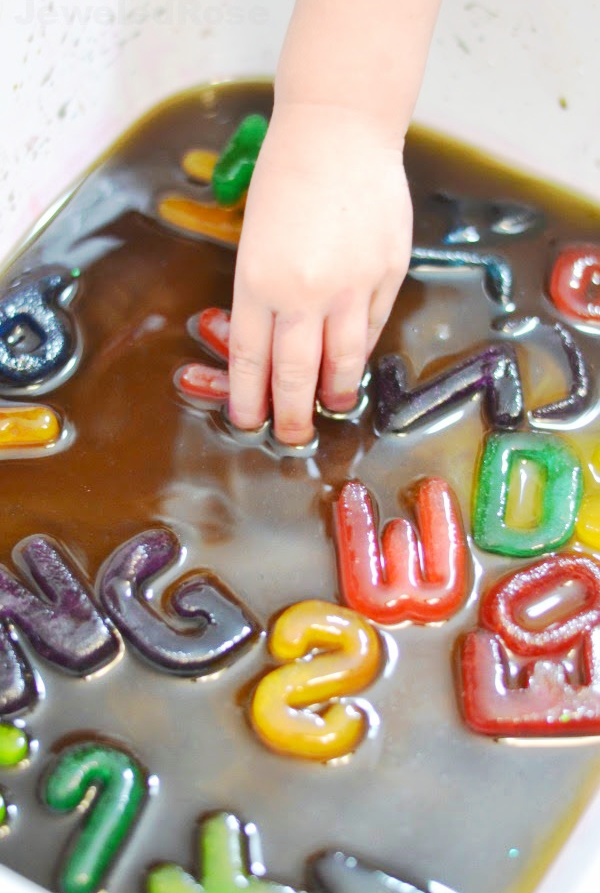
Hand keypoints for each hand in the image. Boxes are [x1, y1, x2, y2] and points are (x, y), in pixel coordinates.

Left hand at [228, 101, 412, 444]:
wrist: (340, 130)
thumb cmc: (287, 177)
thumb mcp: (255, 236)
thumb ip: (263, 293)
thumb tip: (275, 347)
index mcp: (258, 279)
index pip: (250, 358)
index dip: (248, 397)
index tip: (249, 420)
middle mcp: (304, 291)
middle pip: (296, 373)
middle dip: (292, 414)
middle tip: (292, 437)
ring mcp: (352, 284)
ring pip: (343, 360)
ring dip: (334, 393)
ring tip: (331, 408)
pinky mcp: (389, 273)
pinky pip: (373, 326)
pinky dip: (361, 349)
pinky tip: (354, 361)